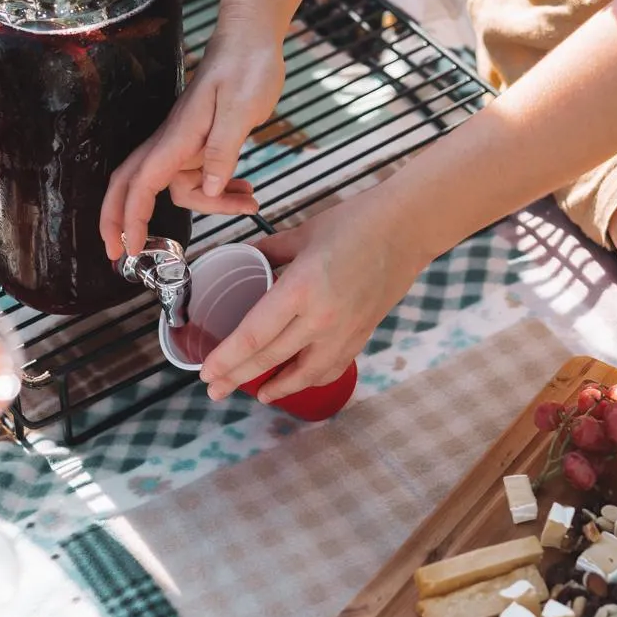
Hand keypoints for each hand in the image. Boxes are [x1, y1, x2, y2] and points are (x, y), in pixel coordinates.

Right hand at [102, 37, 284, 257]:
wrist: (252, 40)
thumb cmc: (245, 66)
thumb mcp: (241, 108)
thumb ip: (223, 151)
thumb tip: (208, 188)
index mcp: (177, 136)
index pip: (143, 183)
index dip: (131, 218)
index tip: (130, 248)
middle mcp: (173, 143)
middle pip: (134, 187)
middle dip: (124, 221)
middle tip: (124, 256)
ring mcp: (185, 144)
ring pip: (182, 189)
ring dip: (212, 205)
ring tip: (250, 202)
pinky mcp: (200, 143)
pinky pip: (202, 178)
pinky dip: (221, 191)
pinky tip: (247, 190)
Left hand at [200, 189, 425, 402]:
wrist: (409, 228)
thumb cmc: (355, 223)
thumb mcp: (302, 234)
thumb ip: (267, 252)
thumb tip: (238, 256)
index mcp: (301, 289)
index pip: (254, 336)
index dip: (227, 359)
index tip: (207, 372)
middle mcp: (322, 318)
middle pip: (271, 359)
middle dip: (237, 378)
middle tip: (214, 390)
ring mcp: (345, 331)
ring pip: (303, 373)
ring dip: (276, 388)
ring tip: (255, 394)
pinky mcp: (362, 334)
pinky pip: (331, 367)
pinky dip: (310, 379)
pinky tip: (296, 382)